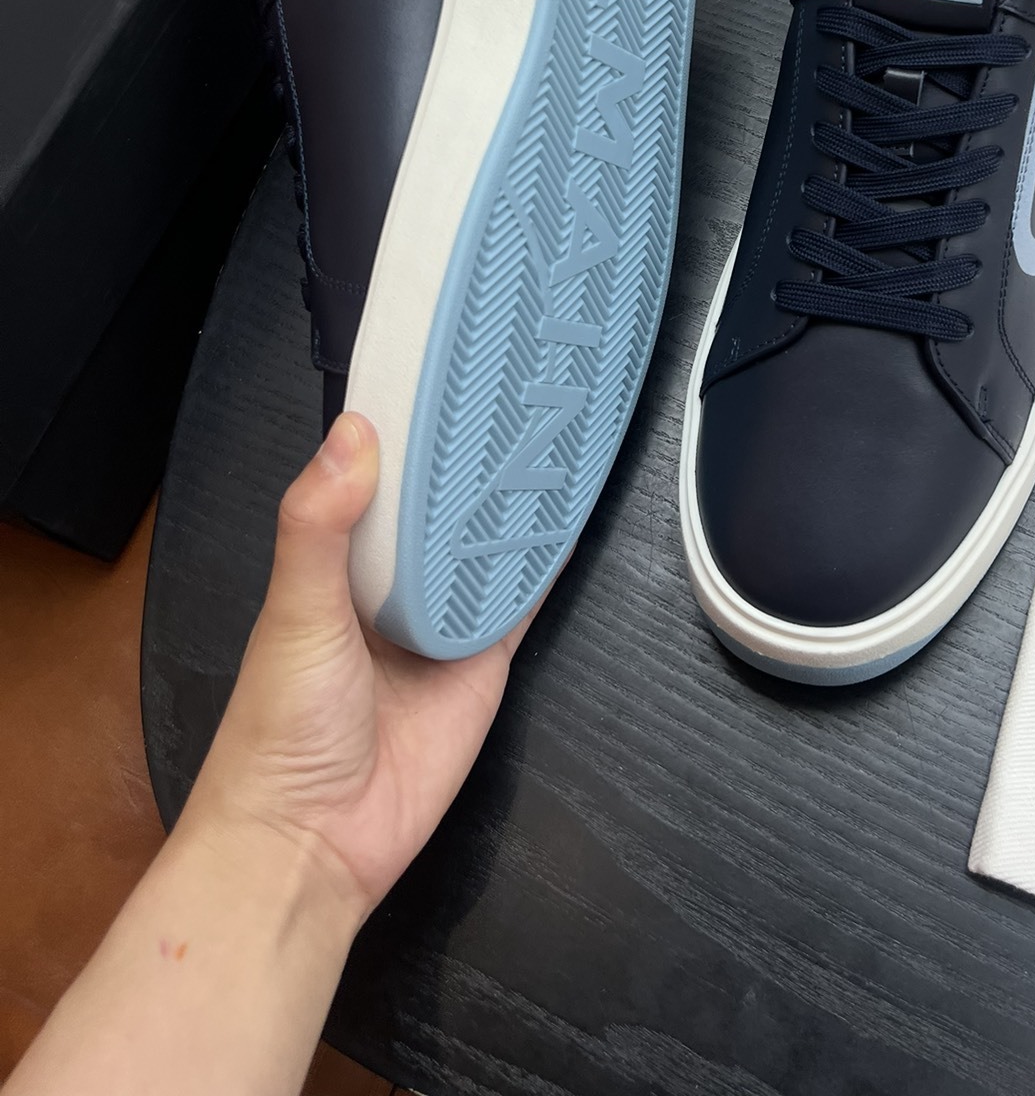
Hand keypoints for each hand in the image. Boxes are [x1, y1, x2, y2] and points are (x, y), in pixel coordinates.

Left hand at [181, 412, 528, 922]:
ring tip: (551, 436)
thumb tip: (351, 434)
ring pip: (486, 548)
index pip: (377, 479)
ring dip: (513, 503)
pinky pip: (520, 604)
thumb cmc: (280, 733)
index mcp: (335, 563)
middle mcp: (388, 587)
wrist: (314, 846)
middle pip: (441, 509)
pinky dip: (544, 564)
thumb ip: (317, 527)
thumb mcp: (294, 615)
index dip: (409, 432)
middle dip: (472, 461)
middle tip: (515, 391)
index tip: (443, 374)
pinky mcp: (482, 664)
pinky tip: (568, 518)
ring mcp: (439, 624)